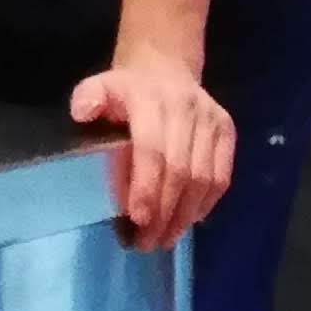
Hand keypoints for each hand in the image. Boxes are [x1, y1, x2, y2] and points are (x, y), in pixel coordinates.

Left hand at [71, 48, 235, 248]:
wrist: (165, 69)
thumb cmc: (126, 91)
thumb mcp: (99, 87)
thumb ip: (89, 98)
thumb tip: (82, 114)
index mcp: (151, 98)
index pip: (153, 150)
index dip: (147, 188)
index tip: (137, 220)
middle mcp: (187, 108)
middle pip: (181, 171)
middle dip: (164, 212)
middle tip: (147, 241)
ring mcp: (212, 120)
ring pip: (204, 179)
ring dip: (184, 215)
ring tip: (164, 238)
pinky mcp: (228, 131)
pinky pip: (222, 177)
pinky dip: (204, 204)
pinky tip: (186, 220)